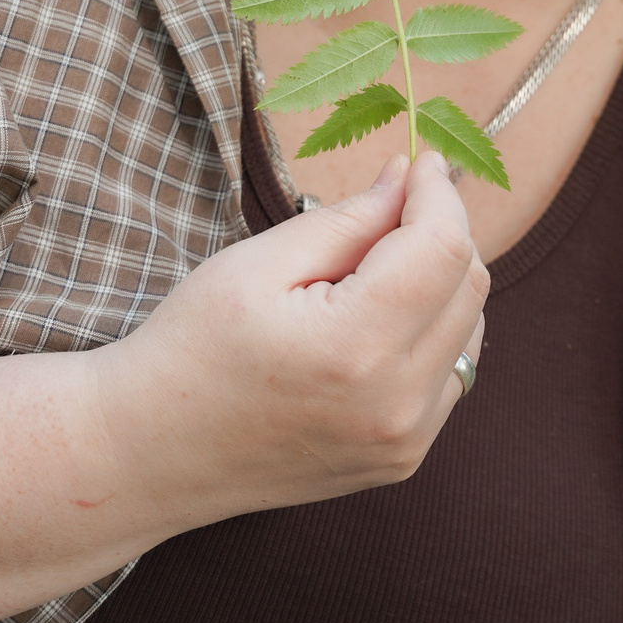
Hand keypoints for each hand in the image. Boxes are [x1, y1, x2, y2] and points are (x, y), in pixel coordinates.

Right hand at [101, 148, 490, 522]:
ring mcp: (405, 441)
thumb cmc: (191, 348)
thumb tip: (409, 179)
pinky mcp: (402, 460)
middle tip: (391, 205)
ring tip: (371, 270)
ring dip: (440, 284)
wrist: (152, 453)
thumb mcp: (258, 264)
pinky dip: (432, 334)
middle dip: (443, 231)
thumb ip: (348, 221)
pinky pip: (449, 375)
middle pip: (469, 287)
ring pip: (470, 331)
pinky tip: (375, 322)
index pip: (443, 248)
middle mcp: (396, 403)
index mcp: (356, 347)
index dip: (440, 194)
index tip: (421, 162)